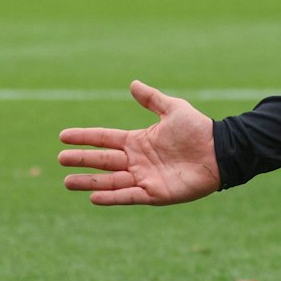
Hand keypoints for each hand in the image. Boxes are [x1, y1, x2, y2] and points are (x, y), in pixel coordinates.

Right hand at [59, 80, 219, 204]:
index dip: (84, 137)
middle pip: (102, 160)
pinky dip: (112, 197)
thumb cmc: (199, 130)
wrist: (220, 151)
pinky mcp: (155, 193)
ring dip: (89, 182)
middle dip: (81, 160)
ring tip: (67, 182)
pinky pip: (128, 196)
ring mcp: (144, 177)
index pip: (104, 138)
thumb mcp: (173, 110)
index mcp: (138, 141)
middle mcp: (137, 160)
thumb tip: (133, 83)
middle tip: (60, 159)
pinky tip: (93, 196)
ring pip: (110, 181)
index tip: (63, 136)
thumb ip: (152, 99)